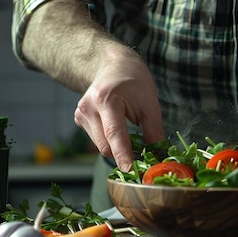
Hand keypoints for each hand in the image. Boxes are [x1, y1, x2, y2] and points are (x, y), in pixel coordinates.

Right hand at [74, 51, 164, 170]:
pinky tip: (116, 126)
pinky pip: (96, 140)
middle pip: (105, 145)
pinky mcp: (79, 119)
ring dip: (116, 147)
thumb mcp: (150, 104)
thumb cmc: (134, 82)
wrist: (113, 65)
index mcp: (106, 99)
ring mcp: (81, 113)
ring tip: (129, 131)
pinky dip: (109, 141)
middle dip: (123, 154)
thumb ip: (154, 131)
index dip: (123, 154)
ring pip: (100, 146)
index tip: (130, 170)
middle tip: (141, 155)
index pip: (114, 134)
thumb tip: (158, 157)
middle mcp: (88, 108)